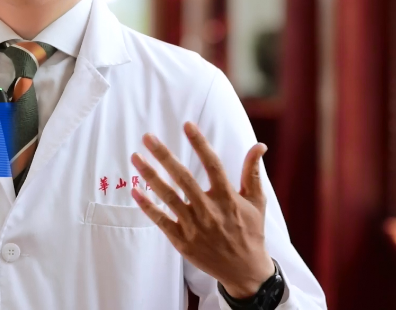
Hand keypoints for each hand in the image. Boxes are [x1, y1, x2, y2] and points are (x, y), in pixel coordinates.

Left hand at [130, 121, 274, 298]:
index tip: (186, 124)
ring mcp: (194, 226)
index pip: (212, 164)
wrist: (245, 271)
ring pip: (168, 196)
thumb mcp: (256, 202)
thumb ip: (252, 172)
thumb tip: (260, 145)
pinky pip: (161, 220)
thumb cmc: (251, 232)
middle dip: (164, 155)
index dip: (200, 143)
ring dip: (150, 176)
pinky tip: (135, 191)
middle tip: (147, 137)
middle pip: (183, 177)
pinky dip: (147, 206)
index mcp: (228, 197)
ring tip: (135, 157)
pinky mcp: (182, 241)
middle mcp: (209, 210)